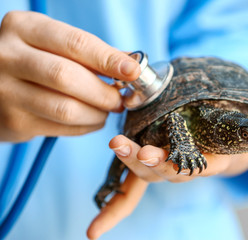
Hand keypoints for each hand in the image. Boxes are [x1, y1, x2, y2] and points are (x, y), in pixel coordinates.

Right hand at [0, 11, 139, 141]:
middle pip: (67, 77)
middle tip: (120, 99)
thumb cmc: (34, 59)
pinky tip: (91, 120)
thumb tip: (132, 65)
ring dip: (97, 113)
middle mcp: (8, 57)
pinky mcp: (13, 121)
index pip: (75, 43)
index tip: (133, 71)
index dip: (108, 59)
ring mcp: (6, 91)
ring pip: (65, 109)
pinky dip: (85, 127)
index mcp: (23, 28)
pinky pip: (61, 128)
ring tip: (107, 110)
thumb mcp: (54, 44)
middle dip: (104, 92)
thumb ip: (91, 52)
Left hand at [87, 105, 247, 238]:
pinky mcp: (159, 160)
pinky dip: (116, 208)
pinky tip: (97, 230)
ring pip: (146, 173)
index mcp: (210, 163)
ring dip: (128, 161)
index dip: (172, 163)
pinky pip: (134, 186)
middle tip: (124, 147)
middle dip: (143, 162)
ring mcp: (171, 166)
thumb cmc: (246, 139)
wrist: (231, 143)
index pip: (191, 166)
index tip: (151, 155)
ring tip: (114, 144)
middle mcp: (188, 169)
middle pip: (163, 171)